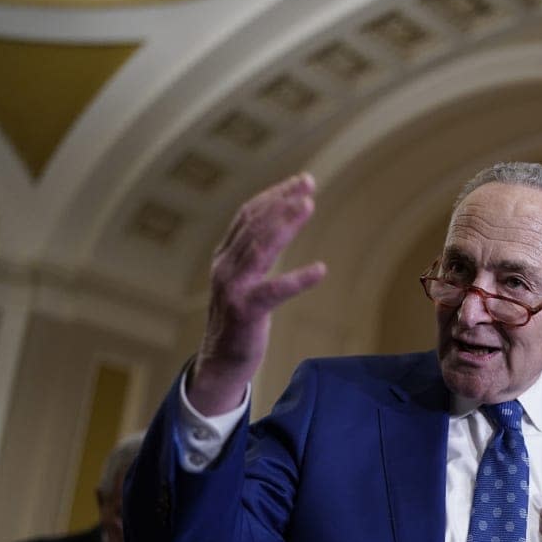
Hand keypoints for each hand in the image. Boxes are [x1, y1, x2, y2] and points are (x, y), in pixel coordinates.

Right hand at [189, 173, 326, 414]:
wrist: (220, 361)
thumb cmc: (239, 319)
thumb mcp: (242, 280)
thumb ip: (253, 254)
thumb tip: (276, 223)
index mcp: (225, 257)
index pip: (248, 215)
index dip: (273, 195)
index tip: (300, 181)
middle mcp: (225, 267)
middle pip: (255, 225)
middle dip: (282, 201)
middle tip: (308, 184)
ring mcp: (233, 288)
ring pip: (261, 248)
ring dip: (286, 224)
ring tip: (308, 206)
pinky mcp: (246, 311)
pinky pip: (274, 291)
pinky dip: (298, 279)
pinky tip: (321, 270)